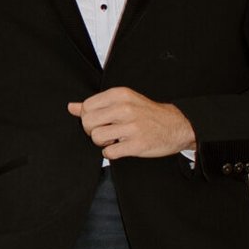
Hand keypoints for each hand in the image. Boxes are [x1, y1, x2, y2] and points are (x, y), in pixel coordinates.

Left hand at [67, 87, 194, 159]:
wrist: (177, 125)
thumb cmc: (147, 114)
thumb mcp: (123, 101)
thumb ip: (97, 104)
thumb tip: (71, 107)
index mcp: (120, 95)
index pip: (86, 106)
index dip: (88, 117)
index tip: (101, 121)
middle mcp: (125, 108)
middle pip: (87, 123)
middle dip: (93, 131)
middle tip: (106, 132)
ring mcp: (131, 127)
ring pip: (96, 138)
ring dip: (103, 143)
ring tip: (115, 139)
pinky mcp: (137, 144)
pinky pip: (109, 153)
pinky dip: (112, 153)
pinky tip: (121, 147)